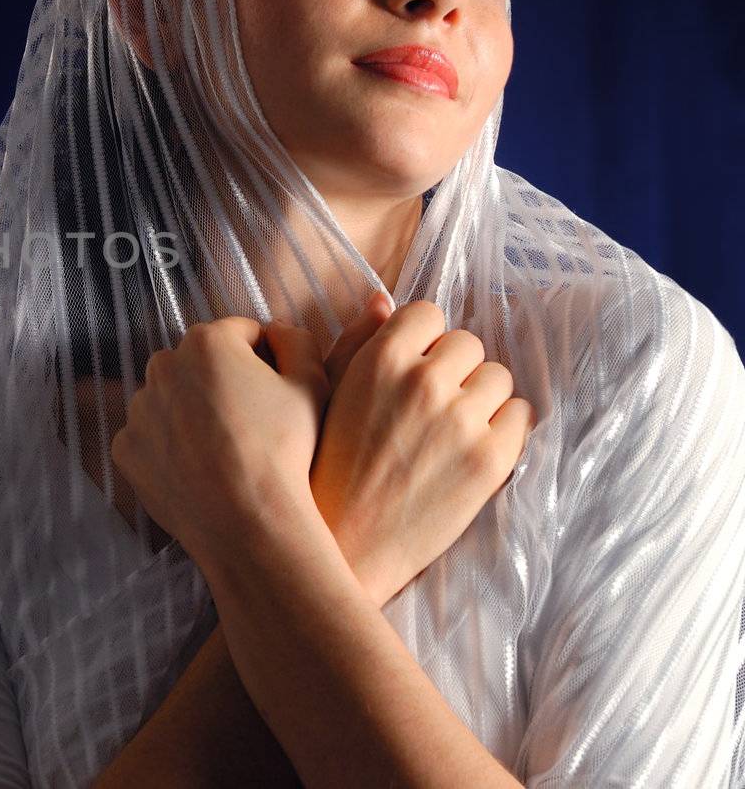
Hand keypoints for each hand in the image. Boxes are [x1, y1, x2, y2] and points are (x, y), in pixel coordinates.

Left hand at [110, 316, 328, 563]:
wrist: (248, 523)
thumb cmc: (284, 452)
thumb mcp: (311, 385)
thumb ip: (297, 341)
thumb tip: (276, 330)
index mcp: (207, 342)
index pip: (239, 334)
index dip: (263, 358)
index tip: (272, 389)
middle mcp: (163, 366)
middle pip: (199, 363)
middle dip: (221, 382)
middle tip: (248, 422)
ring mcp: (139, 408)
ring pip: (170, 399)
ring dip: (191, 413)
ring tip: (223, 449)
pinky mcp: (125, 447)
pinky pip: (150, 436)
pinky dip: (169, 447)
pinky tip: (197, 468)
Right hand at [310, 299, 534, 606]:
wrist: (345, 543)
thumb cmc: (324, 466)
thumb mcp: (326, 394)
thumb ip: (356, 341)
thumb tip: (384, 301)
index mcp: (380, 360)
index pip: (427, 315)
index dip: (422, 341)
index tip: (413, 366)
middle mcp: (424, 382)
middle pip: (467, 344)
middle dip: (453, 368)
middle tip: (433, 403)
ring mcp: (462, 421)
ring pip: (498, 378)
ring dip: (481, 397)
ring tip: (453, 427)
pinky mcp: (491, 460)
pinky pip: (520, 416)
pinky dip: (503, 427)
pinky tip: (472, 447)